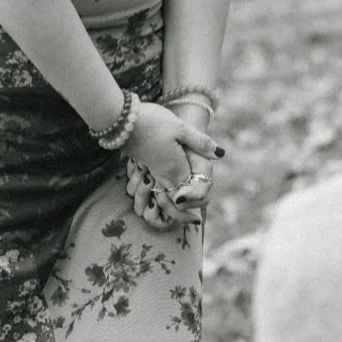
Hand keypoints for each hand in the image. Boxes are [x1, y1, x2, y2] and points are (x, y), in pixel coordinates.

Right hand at [125, 99, 218, 228]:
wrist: (121, 120)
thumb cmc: (152, 122)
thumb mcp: (180, 129)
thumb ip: (200, 143)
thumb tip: (220, 154)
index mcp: (175, 169)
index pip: (189, 196)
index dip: (198, 202)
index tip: (205, 207)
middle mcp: (163, 175)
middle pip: (174, 203)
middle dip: (183, 213)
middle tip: (195, 221)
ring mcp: (151, 172)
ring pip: (162, 197)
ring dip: (171, 205)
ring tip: (180, 211)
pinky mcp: (143, 166)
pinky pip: (154, 188)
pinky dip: (160, 194)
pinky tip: (167, 189)